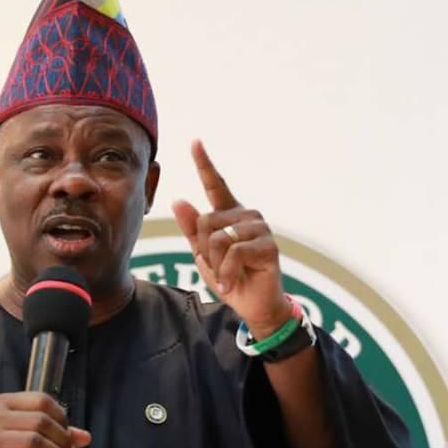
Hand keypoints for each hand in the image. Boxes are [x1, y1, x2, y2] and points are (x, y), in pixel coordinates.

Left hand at [171, 140, 291, 337]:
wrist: (252, 306)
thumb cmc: (230, 277)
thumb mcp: (203, 255)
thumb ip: (192, 230)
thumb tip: (178, 200)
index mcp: (229, 214)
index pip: (215, 185)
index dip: (204, 163)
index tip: (195, 141)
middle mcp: (246, 215)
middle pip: (205, 221)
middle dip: (203, 250)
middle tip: (218, 267)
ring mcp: (260, 228)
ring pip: (217, 238)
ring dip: (215, 264)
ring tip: (227, 275)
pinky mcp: (268, 246)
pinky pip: (232, 253)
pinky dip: (226, 273)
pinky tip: (232, 284)